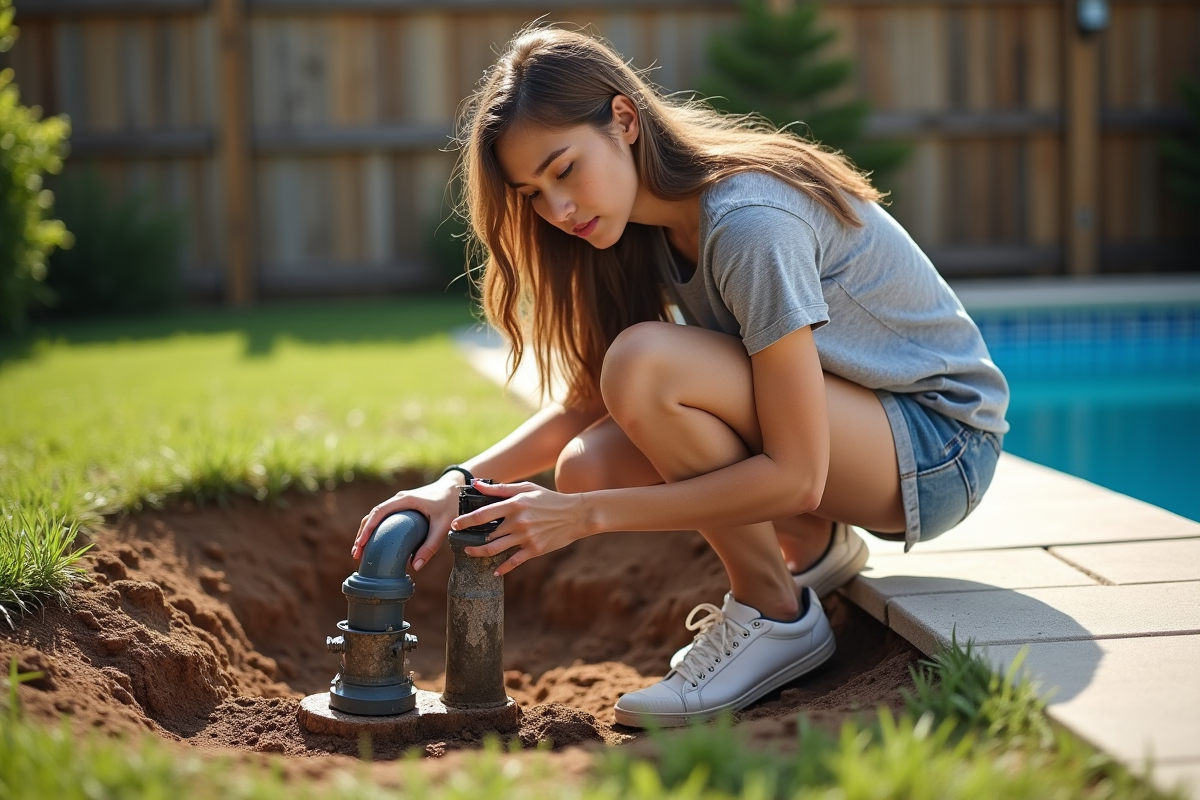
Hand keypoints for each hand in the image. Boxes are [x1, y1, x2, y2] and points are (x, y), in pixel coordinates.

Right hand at [352, 474, 463, 569]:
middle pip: (373, 515)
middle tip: (356, 554)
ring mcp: (400, 502)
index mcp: (406, 500)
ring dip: (367, 532)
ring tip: (360, 551)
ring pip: (376, 516)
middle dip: (362, 534)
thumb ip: (430, 546)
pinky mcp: (403, 507)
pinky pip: (385, 517)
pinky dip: (376, 529)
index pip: (379, 512)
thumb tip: (415, 567)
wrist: (457, 488)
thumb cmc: (451, 504)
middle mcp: (399, 499)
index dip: (368, 528)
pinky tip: (375, 543)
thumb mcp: (443, 526)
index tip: (361, 544)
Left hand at [453, 480, 588, 575]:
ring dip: (478, 553)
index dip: (465, 521)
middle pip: (486, 535)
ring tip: (470, 552)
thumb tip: (475, 483)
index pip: (482, 515)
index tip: (455, 525)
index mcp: (515, 505)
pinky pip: (513, 562)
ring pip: (495, 550)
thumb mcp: (525, 489)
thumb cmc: (548, 499)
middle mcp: (518, 522)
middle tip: (459, 541)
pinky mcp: (534, 550)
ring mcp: (526, 537)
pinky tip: (495, 571)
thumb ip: (499, 488)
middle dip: (469, 539)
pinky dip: (502, 568)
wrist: (575, 515)